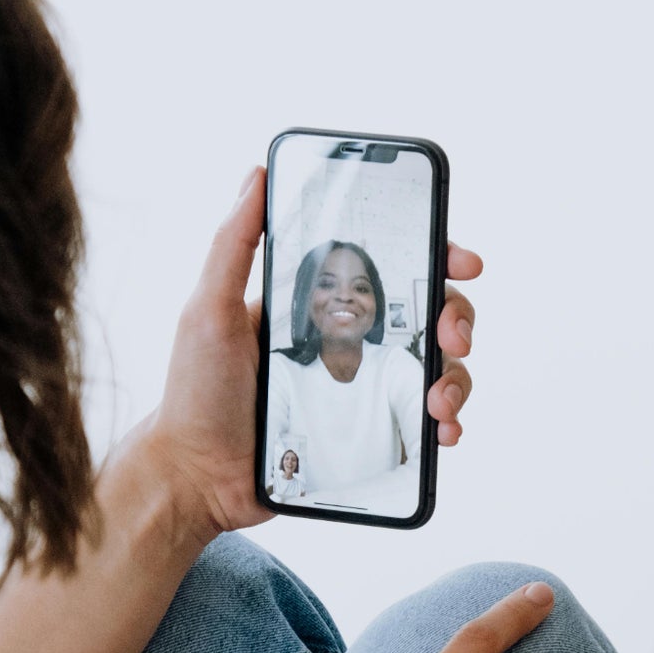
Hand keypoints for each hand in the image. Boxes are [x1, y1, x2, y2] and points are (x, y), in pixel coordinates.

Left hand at [129, 166, 484, 544]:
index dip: (432, 256)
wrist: (197, 478)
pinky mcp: (367, 433)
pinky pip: (422, 422)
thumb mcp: (209, 310)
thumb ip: (234, 244)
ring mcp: (361, 388)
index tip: (458, 260)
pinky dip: (446, 423)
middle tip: (453, 335)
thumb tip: (256, 174)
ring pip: (435, 367)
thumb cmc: (195, 393)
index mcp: (318, 303)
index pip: (387, 265)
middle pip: (426, 313)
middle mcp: (347, 340)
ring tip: (438, 401)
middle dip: (456, 317)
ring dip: (456, 376)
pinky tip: (442, 431)